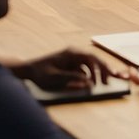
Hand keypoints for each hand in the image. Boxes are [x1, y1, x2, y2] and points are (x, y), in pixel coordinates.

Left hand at [15, 48, 138, 90]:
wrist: (28, 70)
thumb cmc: (40, 73)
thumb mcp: (54, 78)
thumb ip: (72, 80)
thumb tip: (88, 84)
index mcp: (71, 53)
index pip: (92, 57)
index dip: (103, 66)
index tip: (111, 75)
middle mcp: (74, 54)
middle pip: (94, 60)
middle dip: (104, 70)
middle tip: (111, 82)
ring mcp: (74, 59)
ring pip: (91, 65)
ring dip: (98, 74)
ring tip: (104, 84)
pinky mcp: (72, 65)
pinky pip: (86, 70)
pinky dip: (91, 76)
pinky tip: (92, 84)